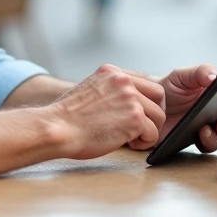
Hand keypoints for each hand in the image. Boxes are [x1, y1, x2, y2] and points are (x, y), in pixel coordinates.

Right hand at [47, 65, 165, 158]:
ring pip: (159, 116)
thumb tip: (126, 101)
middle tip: (138, 128)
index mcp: (112, 72)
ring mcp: (131, 98)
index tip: (136, 114)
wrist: (57, 129)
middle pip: (158, 96)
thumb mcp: (89, 90)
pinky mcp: (135, 118)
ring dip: (148, 130)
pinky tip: (128, 144)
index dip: (145, 101)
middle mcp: (123, 81)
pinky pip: (153, 133)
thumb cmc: (68, 118)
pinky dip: (144, 143)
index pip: (145, 81)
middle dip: (152, 114)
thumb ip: (110, 90)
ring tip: (129, 138)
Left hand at [128, 65, 216, 152]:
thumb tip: (215, 77)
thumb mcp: (183, 75)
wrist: (148, 104)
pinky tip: (201, 132)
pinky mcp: (197, 140)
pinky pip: (210, 145)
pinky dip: (209, 140)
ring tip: (215, 126)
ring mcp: (210, 127)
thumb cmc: (169, 88)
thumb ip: (200, 72)